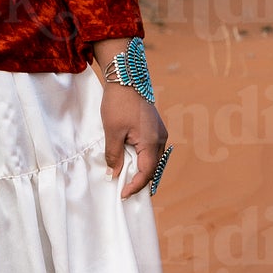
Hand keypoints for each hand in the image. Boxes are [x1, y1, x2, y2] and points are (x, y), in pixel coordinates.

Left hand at [100, 79, 166, 198]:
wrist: (126, 78)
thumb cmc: (119, 103)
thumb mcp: (112, 132)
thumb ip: (114, 155)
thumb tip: (114, 174)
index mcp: (152, 142)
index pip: (147, 173)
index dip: (135, 186)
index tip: (122, 194)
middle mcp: (160, 139)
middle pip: (153, 169)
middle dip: (140, 182)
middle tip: (125, 191)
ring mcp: (160, 133)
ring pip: (154, 160)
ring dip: (142, 171)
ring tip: (128, 181)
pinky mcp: (155, 129)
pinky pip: (152, 151)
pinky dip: (143, 160)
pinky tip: (131, 163)